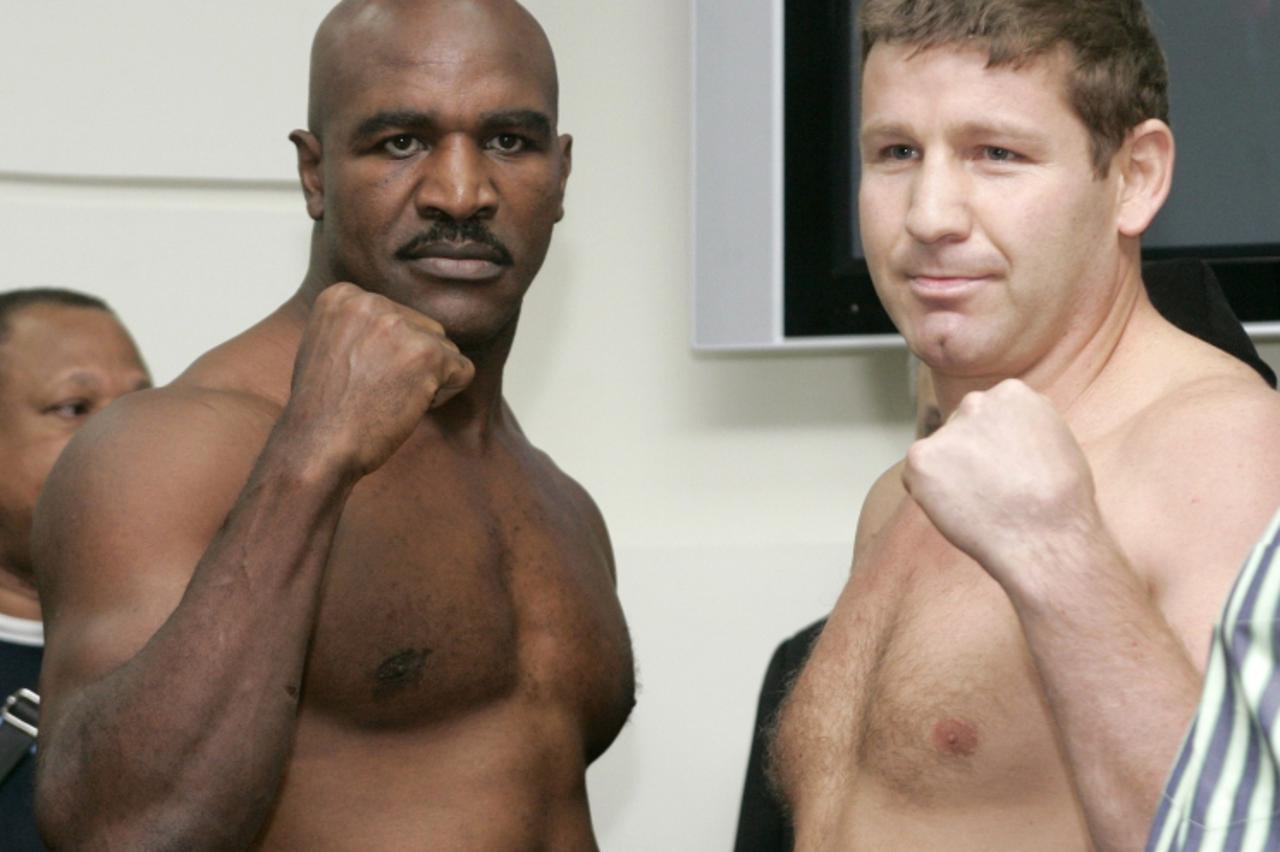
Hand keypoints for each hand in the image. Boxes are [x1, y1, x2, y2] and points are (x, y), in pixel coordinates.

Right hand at [282, 283, 474, 476]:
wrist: (318, 447)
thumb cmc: (323, 410)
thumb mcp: (328, 346)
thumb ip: (361, 327)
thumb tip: (397, 323)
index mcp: (344, 296)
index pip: (397, 316)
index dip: (389, 353)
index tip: (361, 376)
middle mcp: (370, 301)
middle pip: (424, 329)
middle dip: (412, 364)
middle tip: (378, 392)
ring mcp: (399, 326)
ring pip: (445, 348)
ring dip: (428, 379)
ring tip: (391, 400)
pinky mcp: (427, 353)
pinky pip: (463, 369)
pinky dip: (447, 394)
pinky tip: (412, 408)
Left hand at [902, 379, 1102, 588]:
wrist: (1045, 536)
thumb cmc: (1061, 500)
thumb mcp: (1056, 439)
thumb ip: (1024, 426)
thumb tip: (1007, 431)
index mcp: (1011, 393)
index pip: (987, 417)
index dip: (996, 451)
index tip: (1010, 472)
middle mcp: (976, 402)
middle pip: (960, 433)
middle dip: (968, 459)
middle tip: (992, 492)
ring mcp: (946, 429)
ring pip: (937, 457)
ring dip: (950, 478)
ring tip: (981, 504)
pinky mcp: (920, 458)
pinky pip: (915, 479)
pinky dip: (929, 498)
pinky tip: (960, 511)